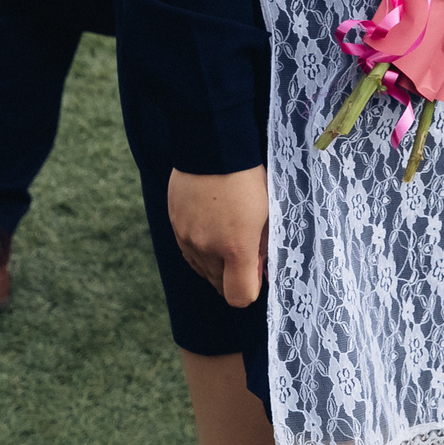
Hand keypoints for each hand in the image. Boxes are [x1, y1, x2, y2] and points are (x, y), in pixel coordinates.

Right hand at [167, 167, 267, 307]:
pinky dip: (200, 250)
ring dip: (216, 264)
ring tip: (226, 238)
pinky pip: (188, 252)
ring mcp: (187, 237)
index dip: (251, 289)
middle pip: (219, 286)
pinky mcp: (175, 225)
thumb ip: (265, 247)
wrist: (211, 147)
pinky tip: (210, 231)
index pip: (240, 297)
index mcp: (236, 247)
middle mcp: (207, 248)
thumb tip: (263, 269)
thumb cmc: (247, 179)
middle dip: (233, 276)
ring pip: (202, 270)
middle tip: (245, 250)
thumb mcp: (267, 214)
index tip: (257, 270)